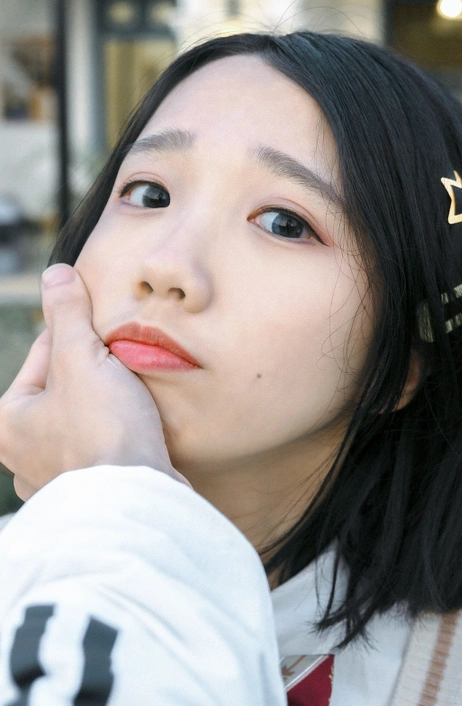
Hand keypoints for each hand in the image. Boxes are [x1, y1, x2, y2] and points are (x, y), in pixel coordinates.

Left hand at [0, 263, 187, 500]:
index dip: (81, 335)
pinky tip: (136, 430)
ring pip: (84, 419)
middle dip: (95, 372)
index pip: (45, 354)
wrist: (139, 498)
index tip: (107, 335)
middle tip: (123, 365)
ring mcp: (55, 478)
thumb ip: (68, 313)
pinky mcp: (90, 494)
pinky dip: (117, 436)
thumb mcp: (82, 356)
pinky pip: (101, 449)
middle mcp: (22, 455)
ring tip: (133, 398)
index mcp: (8, 420)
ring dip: (108, 405)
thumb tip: (56, 273)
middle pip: (65, 388)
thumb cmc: (103, 429)